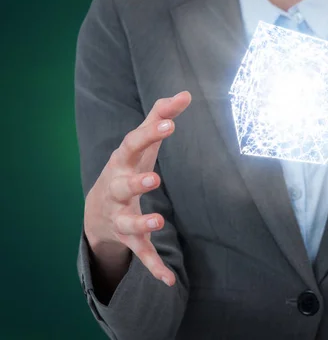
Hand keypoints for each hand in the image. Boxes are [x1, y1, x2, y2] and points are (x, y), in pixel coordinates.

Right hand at [84, 91, 191, 285]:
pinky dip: (153, 267)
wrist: (97, 209)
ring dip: (142, 224)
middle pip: (123, 186)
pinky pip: (141, 254)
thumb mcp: (140, 143)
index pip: (134, 144)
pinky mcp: (130, 239)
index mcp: (123, 162)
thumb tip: (186, 93)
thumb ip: (161, 117)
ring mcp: (121, 216)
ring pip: (129, 223)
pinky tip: (169, 280)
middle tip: (153, 178)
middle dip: (137, 182)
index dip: (151, 134)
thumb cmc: (126, 167)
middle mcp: (117, 189)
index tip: (171, 124)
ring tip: (159, 222)